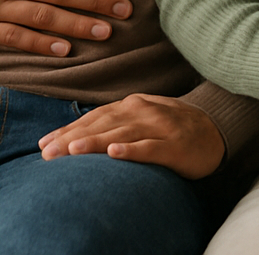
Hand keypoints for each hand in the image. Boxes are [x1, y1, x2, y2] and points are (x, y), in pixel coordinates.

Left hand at [38, 93, 225, 179]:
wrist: (215, 129)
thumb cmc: (170, 127)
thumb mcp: (141, 119)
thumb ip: (113, 123)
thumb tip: (73, 136)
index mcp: (132, 104)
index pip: (94, 117)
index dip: (68, 129)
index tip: (43, 144)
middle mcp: (143, 111)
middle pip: (103, 124)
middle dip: (72, 138)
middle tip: (47, 153)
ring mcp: (160, 126)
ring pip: (122, 134)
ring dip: (95, 142)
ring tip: (72, 150)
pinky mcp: (175, 145)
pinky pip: (151, 147)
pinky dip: (132, 150)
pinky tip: (115, 154)